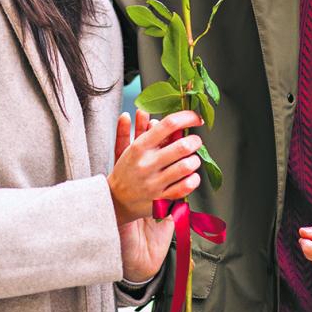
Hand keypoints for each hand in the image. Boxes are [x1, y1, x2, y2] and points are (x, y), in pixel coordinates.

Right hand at [108, 108, 202, 225]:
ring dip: (195, 160)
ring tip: (192, 159)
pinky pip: (185, 187)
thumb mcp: (130, 146)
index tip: (196, 118)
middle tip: (195, 141)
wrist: (116, 199)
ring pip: (186, 166)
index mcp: (139, 147)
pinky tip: (191, 176)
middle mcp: (147, 164)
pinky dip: (194, 180)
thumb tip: (146, 112)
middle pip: (182, 146)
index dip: (187, 117)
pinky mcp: (160, 198)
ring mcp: (154, 182)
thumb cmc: (127, 169)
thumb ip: (141, 128)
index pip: (168, 124)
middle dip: (195, 141)